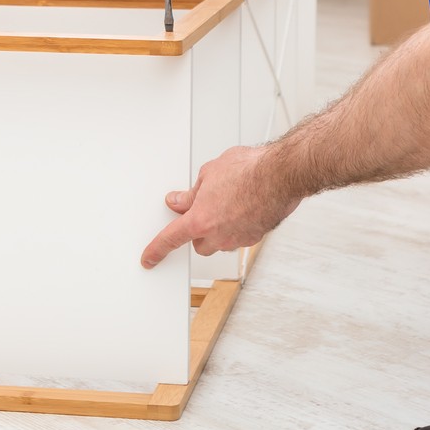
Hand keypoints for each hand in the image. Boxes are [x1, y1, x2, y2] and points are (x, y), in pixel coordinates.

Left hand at [140, 145, 301, 268]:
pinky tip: (244, 206)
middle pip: (199, 243)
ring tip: (228, 201)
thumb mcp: (209, 173)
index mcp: (200, 220)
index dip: (157, 250)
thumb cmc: (249, 170)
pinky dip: (238, 225)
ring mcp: (238, 238)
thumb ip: (192, 192)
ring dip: (219, 228)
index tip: (149, 258)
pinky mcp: (256, 237)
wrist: (281, 175)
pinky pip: (239, 236)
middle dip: (199, 230)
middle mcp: (218, 235)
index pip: (171, 239)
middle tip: (204, 208)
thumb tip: (180, 200)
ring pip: (220, 241)